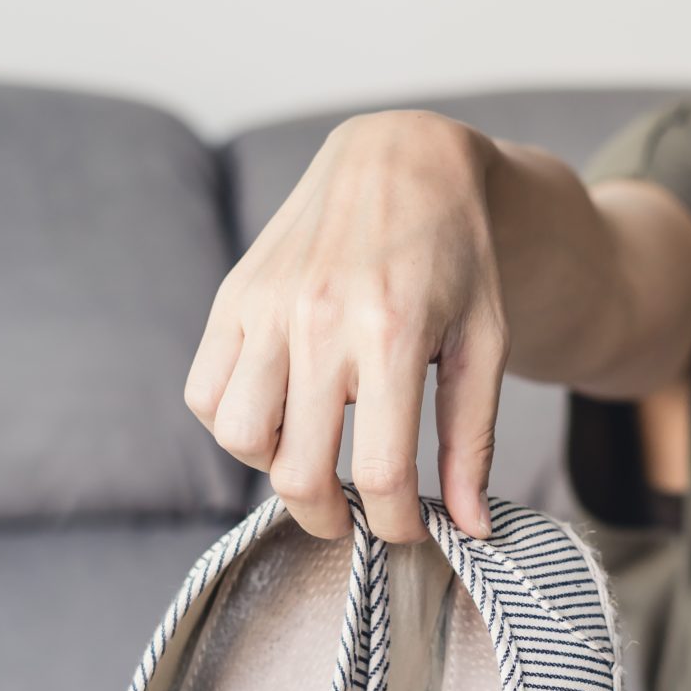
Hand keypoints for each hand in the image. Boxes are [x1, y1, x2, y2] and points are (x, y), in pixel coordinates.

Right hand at [184, 110, 508, 542]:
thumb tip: (470, 530)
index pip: (381, 475)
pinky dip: (233, 422)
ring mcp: (266, 306)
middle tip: (353, 514)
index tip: (410, 531)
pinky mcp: (233, 296)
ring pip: (239, 438)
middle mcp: (318, 321)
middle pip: (298, 471)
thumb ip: (473, 439)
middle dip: (329, 517)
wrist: (403, 159)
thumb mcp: (486, 342)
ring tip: (313, 456)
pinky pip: (205, 392)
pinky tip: (279, 414)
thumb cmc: (457, 255)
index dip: (396, 525)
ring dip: (274, 468)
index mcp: (391, 336)